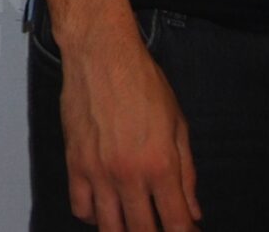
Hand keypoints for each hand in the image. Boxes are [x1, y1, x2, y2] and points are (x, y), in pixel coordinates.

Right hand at [56, 21, 199, 231]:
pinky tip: (105, 208)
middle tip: (159, 225)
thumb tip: (193, 210)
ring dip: (124, 230)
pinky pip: (80, 207)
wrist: (101, 54)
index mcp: (161, 165)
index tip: (186, 230)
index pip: (177, 223)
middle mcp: (129, 175)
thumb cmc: (142, 82)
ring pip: (109, 228)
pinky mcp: (74, 164)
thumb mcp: (178, 124)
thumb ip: (187, 173)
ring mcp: (98, 172)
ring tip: (133, 221)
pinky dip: (94, 216)